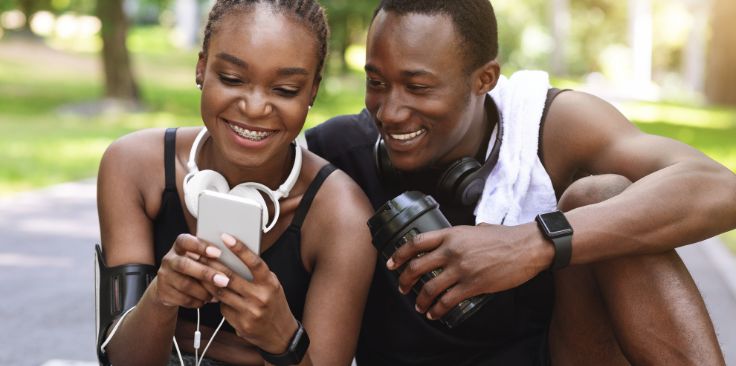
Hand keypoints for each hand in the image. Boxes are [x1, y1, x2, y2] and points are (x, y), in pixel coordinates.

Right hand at [154, 233, 228, 308]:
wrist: (170, 286)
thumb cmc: (193, 267)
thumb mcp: (198, 257)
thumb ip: (209, 255)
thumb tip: (234, 254)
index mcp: (179, 246)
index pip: (185, 241)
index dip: (200, 246)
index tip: (218, 253)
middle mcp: (169, 259)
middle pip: (184, 265)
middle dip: (206, 273)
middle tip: (225, 280)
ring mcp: (164, 277)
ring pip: (185, 285)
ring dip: (205, 291)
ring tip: (219, 294)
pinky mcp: (164, 293)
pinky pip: (183, 299)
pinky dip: (198, 301)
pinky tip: (208, 300)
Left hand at [200, 233, 297, 354]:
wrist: (281, 334)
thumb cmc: (274, 304)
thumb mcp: (272, 286)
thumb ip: (256, 275)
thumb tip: (233, 259)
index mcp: (270, 283)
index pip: (254, 262)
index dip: (239, 248)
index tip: (225, 237)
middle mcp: (261, 297)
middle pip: (230, 277)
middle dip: (213, 264)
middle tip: (200, 253)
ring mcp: (250, 312)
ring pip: (221, 293)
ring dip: (208, 281)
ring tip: (200, 270)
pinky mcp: (241, 324)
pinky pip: (223, 308)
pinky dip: (218, 300)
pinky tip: (216, 296)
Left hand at [386, 223, 550, 319]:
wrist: (526, 247)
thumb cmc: (505, 237)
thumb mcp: (477, 228)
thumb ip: (463, 234)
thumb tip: (458, 238)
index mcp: (451, 234)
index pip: (416, 242)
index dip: (399, 254)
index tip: (392, 263)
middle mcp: (452, 251)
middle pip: (416, 267)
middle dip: (404, 280)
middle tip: (401, 287)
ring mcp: (461, 269)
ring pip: (429, 288)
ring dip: (420, 300)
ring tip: (419, 306)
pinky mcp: (472, 285)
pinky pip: (447, 301)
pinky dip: (437, 310)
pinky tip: (435, 314)